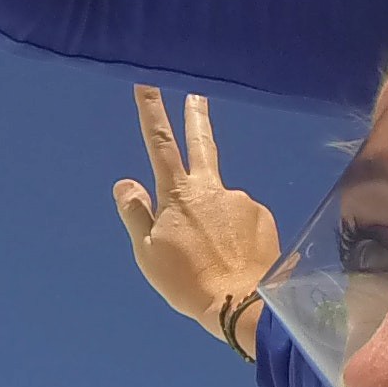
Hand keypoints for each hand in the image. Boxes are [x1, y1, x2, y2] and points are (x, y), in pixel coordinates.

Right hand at [113, 87, 283, 356]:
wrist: (241, 304)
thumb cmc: (186, 281)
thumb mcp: (147, 252)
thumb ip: (136, 213)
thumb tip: (124, 182)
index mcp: (178, 194)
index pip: (159, 143)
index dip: (151, 111)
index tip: (147, 83)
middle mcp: (212, 188)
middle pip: (202, 143)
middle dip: (196, 116)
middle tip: (197, 96)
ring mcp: (241, 200)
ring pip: (221, 200)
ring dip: (217, 216)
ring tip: (215, 254)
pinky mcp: (263, 216)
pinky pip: (244, 219)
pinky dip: (237, 232)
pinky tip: (235, 255)